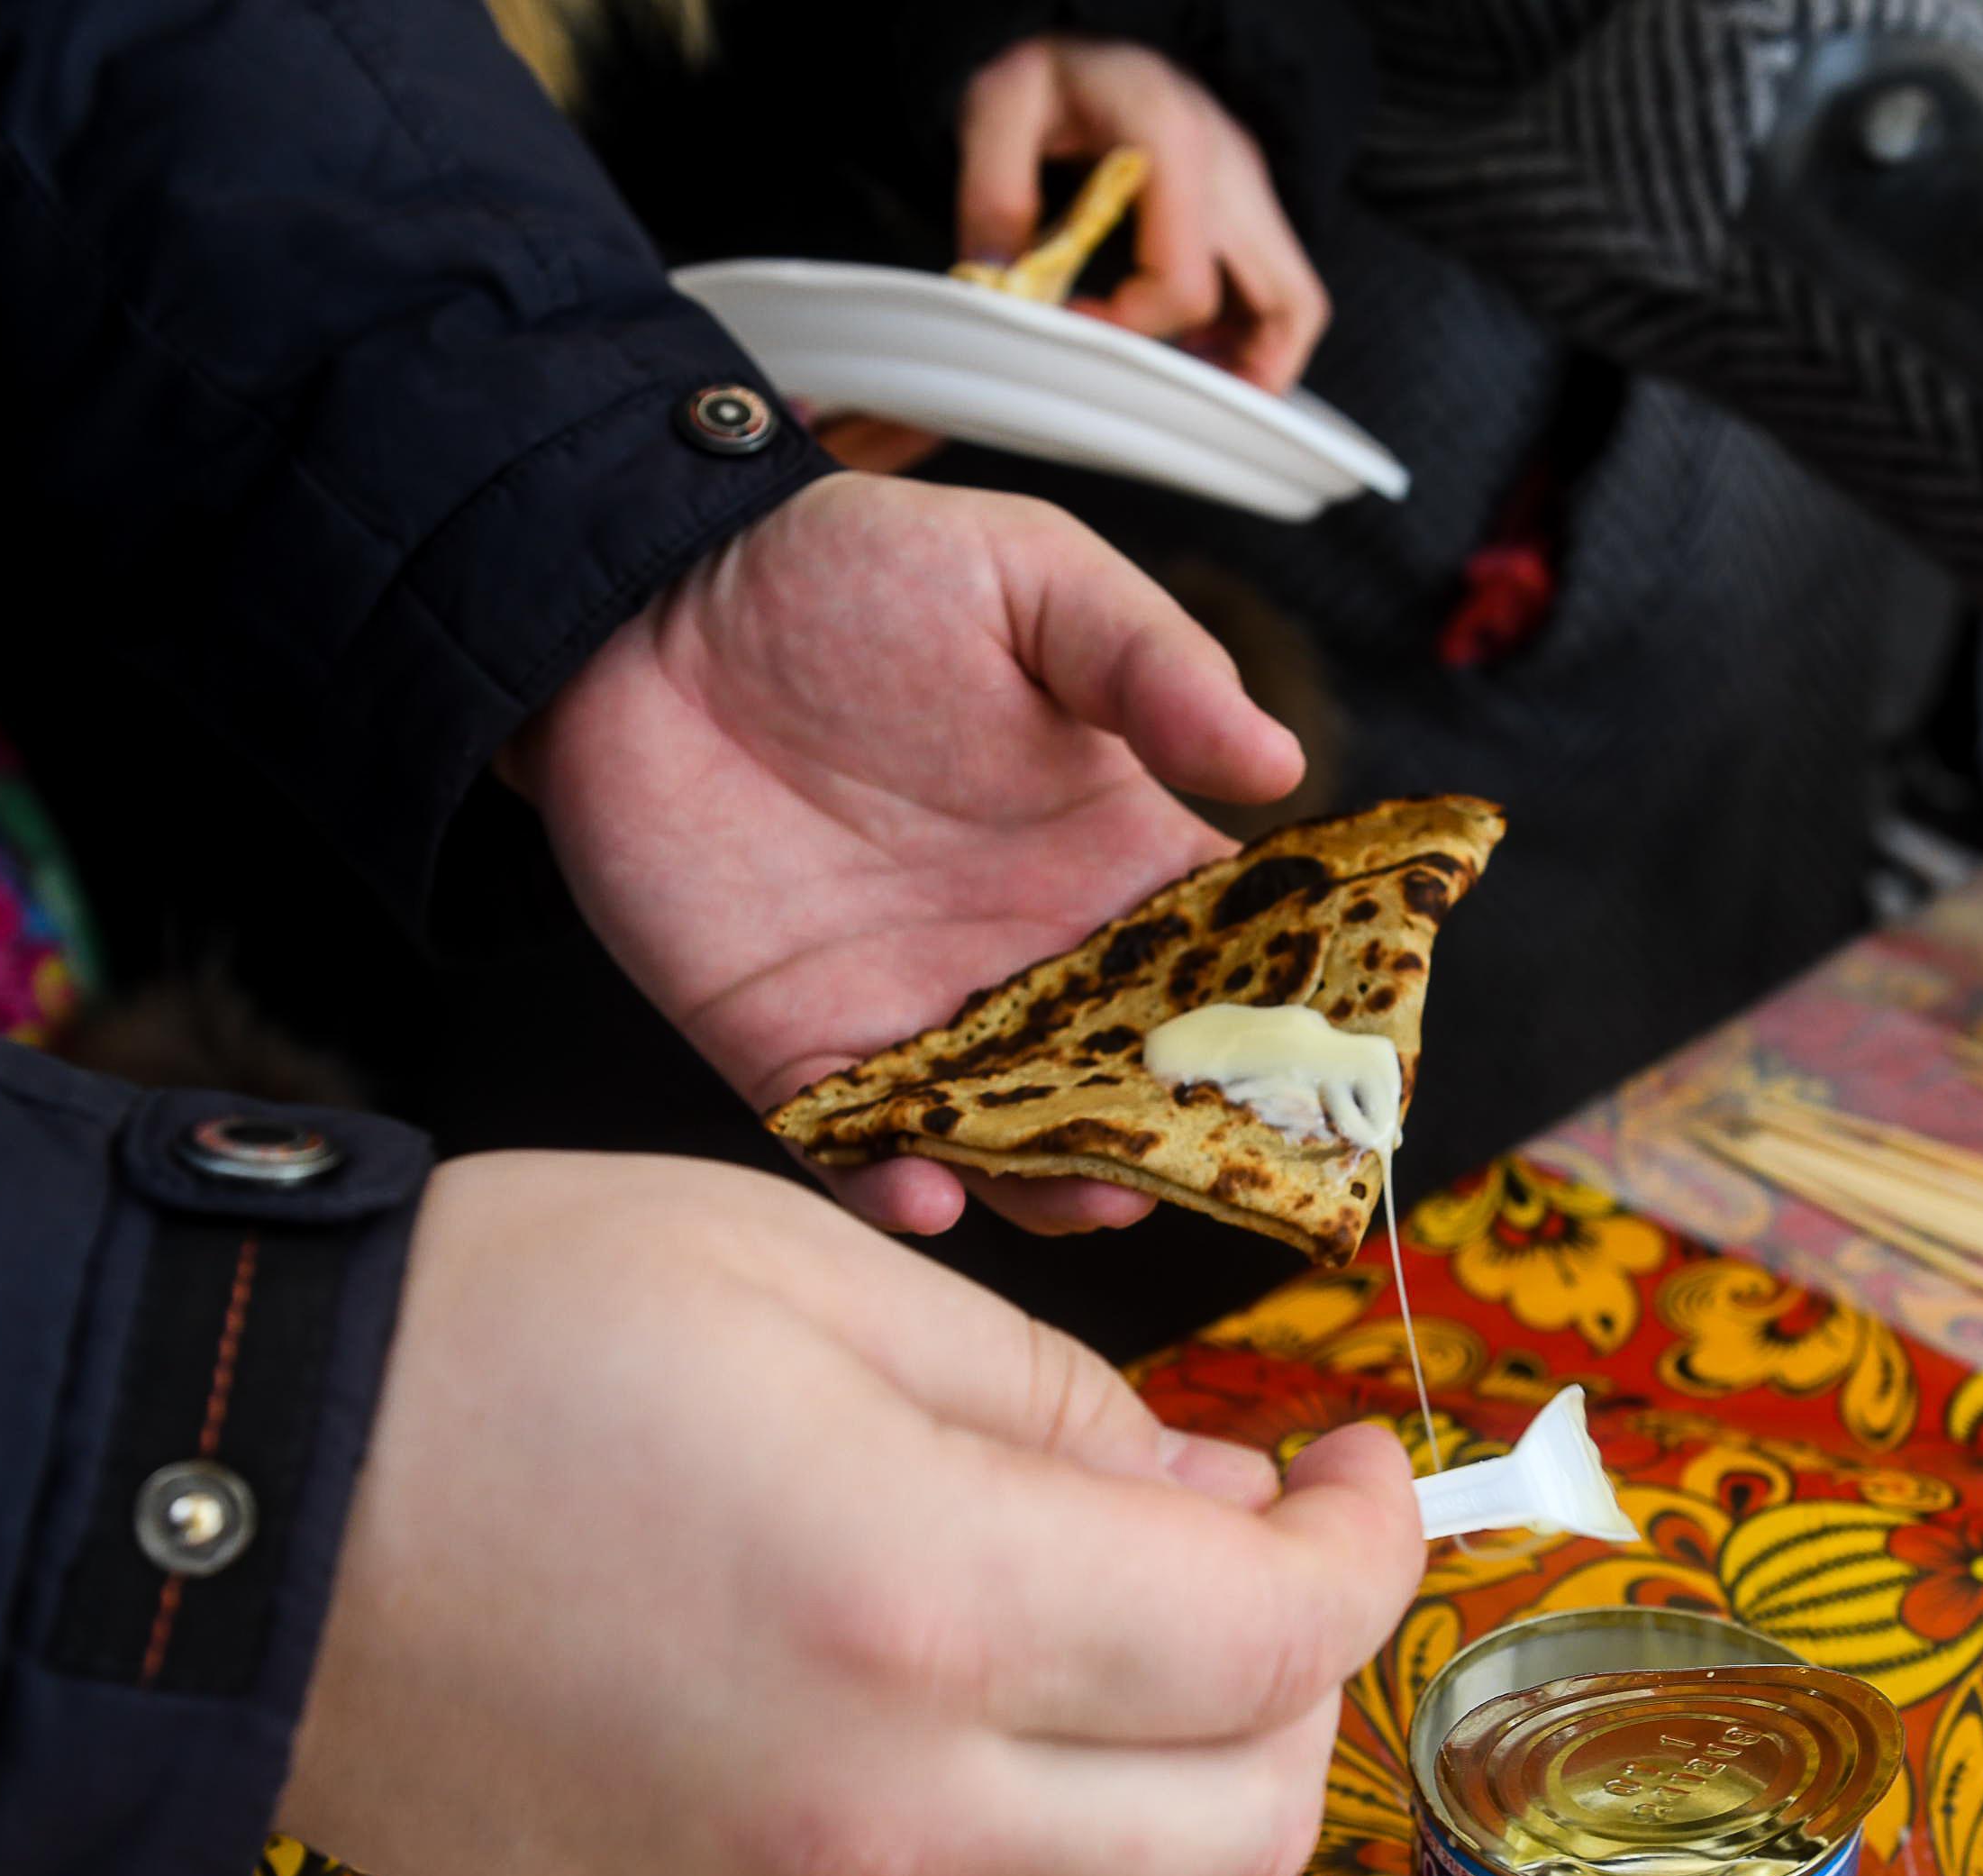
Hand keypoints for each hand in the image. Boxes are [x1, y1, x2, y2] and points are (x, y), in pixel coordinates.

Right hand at [286, 1153, 1425, 1875]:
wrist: (198, 1507)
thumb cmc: (493, 1331)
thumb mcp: (802, 1272)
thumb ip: (1045, 1398)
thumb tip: (1200, 1492)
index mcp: (929, 1606)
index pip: (1275, 1642)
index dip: (1368, 1547)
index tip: (1357, 1457)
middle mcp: (892, 1805)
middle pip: (1241, 1825)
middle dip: (1307, 1681)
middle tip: (1262, 1535)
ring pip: (1114, 1873)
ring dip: (1179, 1744)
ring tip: (1112, 1575)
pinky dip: (1036, 1788)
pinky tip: (966, 1654)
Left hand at [509, 470, 1302, 1234]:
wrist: (642, 607)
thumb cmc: (849, 571)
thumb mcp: (1027, 580)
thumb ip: (1151, 665)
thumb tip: (1280, 758)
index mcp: (1108, 856)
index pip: (1226, 960)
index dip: (1286, 1016)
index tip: (1339, 1066)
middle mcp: (1028, 956)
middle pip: (1135, 1081)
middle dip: (1183, 1134)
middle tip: (1216, 1160)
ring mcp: (916, 1015)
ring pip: (1014, 1140)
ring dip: (1060, 1185)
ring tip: (1096, 1196)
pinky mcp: (794, 1053)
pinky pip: (858, 1148)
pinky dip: (897, 1185)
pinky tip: (929, 1190)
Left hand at [959, 36, 1331, 392]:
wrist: (1091, 33)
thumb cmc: (1051, 73)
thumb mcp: (1000, 108)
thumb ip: (992, 193)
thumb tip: (999, 285)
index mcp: (1172, 141)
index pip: (1183, 283)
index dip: (1130, 328)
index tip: (1073, 323)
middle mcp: (1232, 169)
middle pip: (1286, 305)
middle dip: (1240, 375)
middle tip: (1170, 404)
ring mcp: (1250, 190)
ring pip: (1296, 303)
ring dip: (1254, 361)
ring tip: (1183, 385)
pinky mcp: (1249, 205)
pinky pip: (1277, 288)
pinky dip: (1249, 335)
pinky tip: (1190, 351)